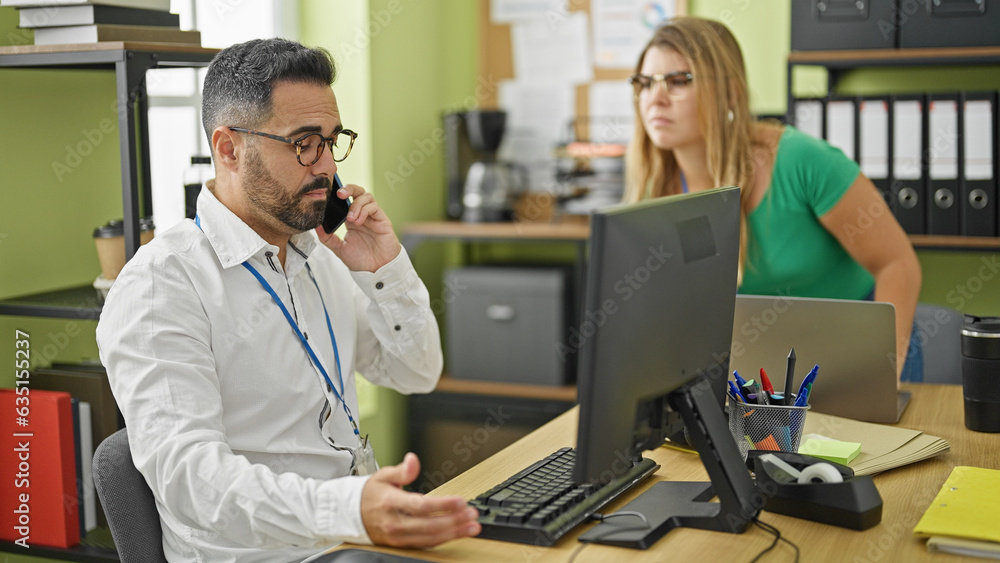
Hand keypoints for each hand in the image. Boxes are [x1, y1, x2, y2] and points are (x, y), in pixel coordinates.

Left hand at [315, 184, 400, 271]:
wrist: (376, 271)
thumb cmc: (361, 260)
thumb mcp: (339, 249)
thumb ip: (327, 237)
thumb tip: (315, 225)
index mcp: (351, 219)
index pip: (346, 199)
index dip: (339, 194)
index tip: (328, 195)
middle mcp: (362, 215)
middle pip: (357, 192)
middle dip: (348, 188)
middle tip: (339, 194)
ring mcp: (373, 217)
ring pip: (366, 196)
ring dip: (356, 204)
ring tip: (350, 219)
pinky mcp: (382, 220)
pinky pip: (374, 207)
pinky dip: (365, 210)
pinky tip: (358, 221)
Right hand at [360, 453, 480, 546]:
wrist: (351, 515)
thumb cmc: (371, 493)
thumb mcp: (383, 475)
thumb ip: (402, 470)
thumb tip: (413, 459)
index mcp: (390, 502)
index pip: (419, 506)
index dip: (442, 505)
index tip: (460, 501)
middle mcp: (394, 522)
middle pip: (428, 525)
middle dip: (454, 521)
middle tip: (472, 514)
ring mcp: (398, 536)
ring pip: (430, 538)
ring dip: (454, 533)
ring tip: (472, 526)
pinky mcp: (402, 544)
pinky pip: (426, 544)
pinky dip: (444, 539)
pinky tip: (458, 533)